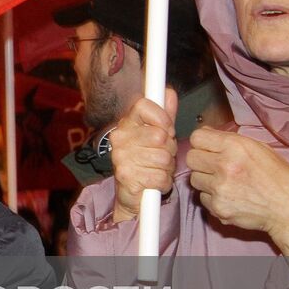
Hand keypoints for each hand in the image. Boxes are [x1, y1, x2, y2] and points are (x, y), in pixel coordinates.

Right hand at [109, 89, 177, 223]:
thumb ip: (164, 114)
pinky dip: (163, 182)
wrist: (131, 196)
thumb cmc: (146, 162)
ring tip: (157, 170)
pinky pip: (161, 176)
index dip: (162, 117)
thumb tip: (168, 92)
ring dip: (167, 168)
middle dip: (169, 149)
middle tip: (160, 156)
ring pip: (163, 158)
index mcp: (125, 124)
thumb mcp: (156, 136)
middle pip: (160, 135)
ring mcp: (121, 158)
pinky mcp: (127, 177)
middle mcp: (119, 138)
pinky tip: (154, 182)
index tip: (166, 129)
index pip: (144, 105)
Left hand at [186, 128, 288, 265]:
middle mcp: (224, 166)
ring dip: (205, 179)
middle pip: (191, 158)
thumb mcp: (260, 148)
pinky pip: (203, 198)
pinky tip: (229, 196)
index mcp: (235, 147)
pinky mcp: (218, 208)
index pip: (197, 137)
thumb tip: (207, 133)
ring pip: (194, 179)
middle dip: (201, 160)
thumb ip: (230, 140)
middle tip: (215, 166)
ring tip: (225, 182)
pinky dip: (212, 197)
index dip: (203, 142)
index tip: (209, 147)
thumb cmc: (279, 177)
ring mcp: (219, 189)